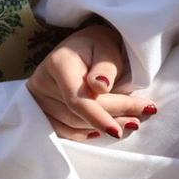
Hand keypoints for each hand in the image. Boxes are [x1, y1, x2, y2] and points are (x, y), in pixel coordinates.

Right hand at [27, 23, 157, 142]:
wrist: (80, 48)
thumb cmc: (97, 46)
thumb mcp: (107, 47)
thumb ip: (106, 67)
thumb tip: (101, 87)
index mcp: (58, 63)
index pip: (77, 99)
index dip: (98, 117)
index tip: (119, 131)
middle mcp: (41, 82)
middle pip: (78, 113)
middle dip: (111, 118)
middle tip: (139, 121)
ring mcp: (39, 99)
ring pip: (72, 125)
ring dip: (102, 128)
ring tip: (130, 123)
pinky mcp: (42, 111)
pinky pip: (64, 131)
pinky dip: (87, 133)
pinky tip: (104, 130)